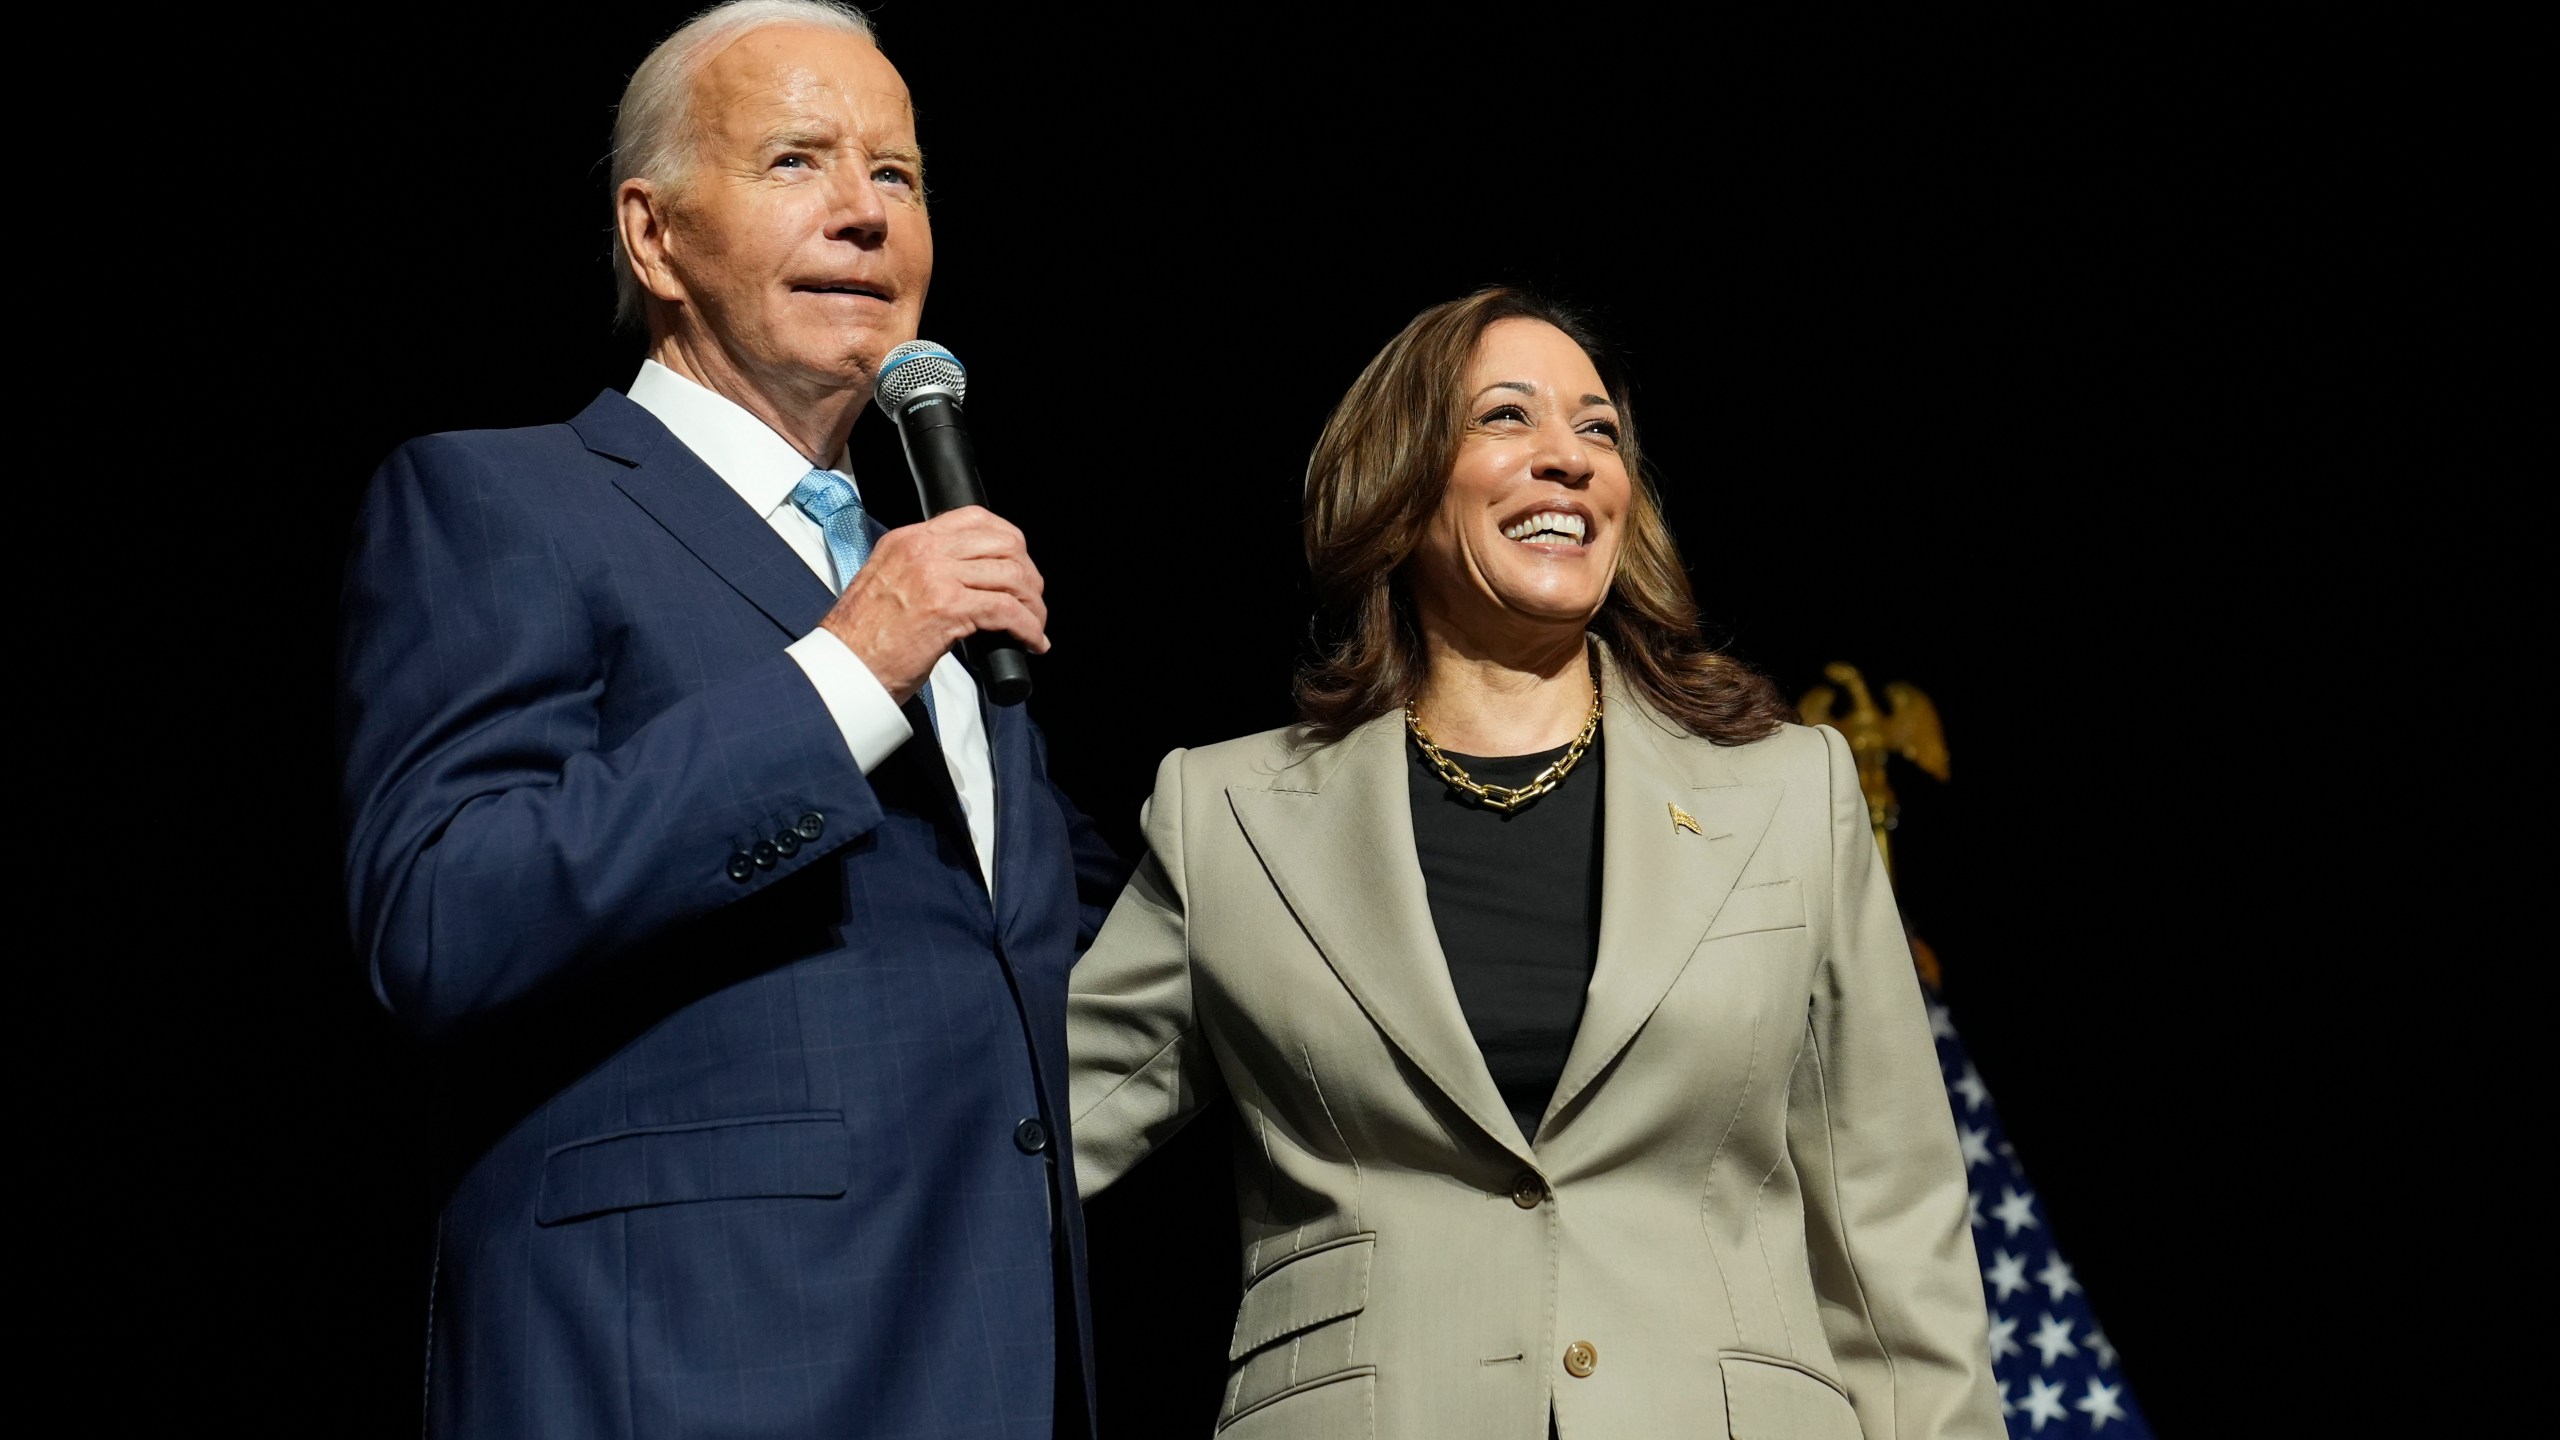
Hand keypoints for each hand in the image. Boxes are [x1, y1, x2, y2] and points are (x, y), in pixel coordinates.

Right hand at [821, 506, 1048, 703]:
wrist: (842, 667)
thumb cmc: (863, 639)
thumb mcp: (887, 584)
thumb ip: (921, 571)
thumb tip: (965, 580)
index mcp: (907, 540)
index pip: (974, 518)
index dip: (1009, 541)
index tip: (1019, 565)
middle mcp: (922, 550)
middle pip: (1003, 543)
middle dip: (1028, 574)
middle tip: (1031, 601)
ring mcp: (936, 576)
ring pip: (1011, 575)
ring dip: (1032, 605)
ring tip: (1034, 626)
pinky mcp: (948, 608)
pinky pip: (1007, 610)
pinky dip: (1028, 628)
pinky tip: (1032, 643)